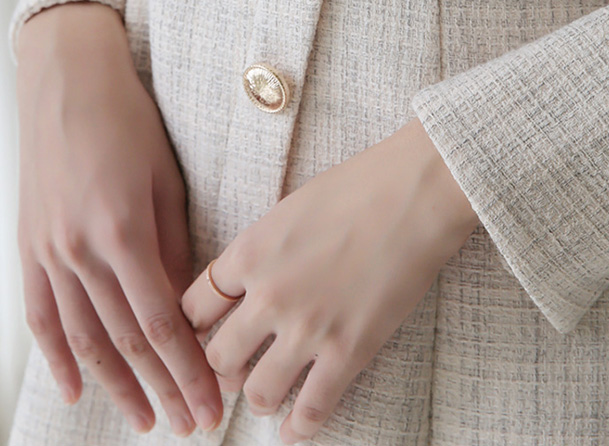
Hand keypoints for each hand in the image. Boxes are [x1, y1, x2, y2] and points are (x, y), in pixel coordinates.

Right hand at [16, 1, 222, 436]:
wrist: (66, 82)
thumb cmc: (127, 121)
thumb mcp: (165, 179)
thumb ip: (173, 245)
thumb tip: (188, 300)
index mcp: (122, 231)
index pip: (161, 322)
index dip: (186, 369)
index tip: (209, 401)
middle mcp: (79, 251)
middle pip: (124, 340)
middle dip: (160, 387)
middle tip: (187, 424)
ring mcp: (48, 252)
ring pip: (82, 338)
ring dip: (114, 385)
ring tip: (141, 419)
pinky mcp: (29, 247)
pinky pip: (40, 314)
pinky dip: (56, 357)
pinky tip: (74, 389)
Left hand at [181, 115, 478, 443]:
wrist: (415, 192)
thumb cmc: (357, 186)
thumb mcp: (289, 209)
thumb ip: (261, 250)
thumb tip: (248, 281)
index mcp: (249, 253)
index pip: (193, 309)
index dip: (195, 328)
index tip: (205, 335)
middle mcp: (269, 295)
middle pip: (218, 358)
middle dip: (223, 368)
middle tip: (235, 368)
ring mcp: (308, 328)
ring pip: (258, 393)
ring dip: (260, 397)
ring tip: (269, 392)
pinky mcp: (349, 351)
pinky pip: (312, 409)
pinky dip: (299, 427)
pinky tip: (295, 428)